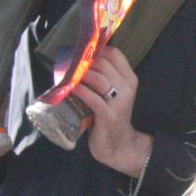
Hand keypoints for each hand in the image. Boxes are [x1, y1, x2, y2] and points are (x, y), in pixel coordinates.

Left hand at [68, 47, 151, 178]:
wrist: (118, 145)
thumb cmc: (110, 116)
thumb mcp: (111, 94)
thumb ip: (102, 79)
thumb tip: (78, 61)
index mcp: (130, 79)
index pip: (115, 54)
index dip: (96, 50)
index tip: (81, 53)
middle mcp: (128, 88)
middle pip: (104, 64)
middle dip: (83, 62)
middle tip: (67, 64)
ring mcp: (119, 102)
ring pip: (99, 79)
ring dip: (79, 74)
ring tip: (65, 74)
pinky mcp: (109, 116)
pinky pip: (92, 98)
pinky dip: (79, 91)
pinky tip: (69, 88)